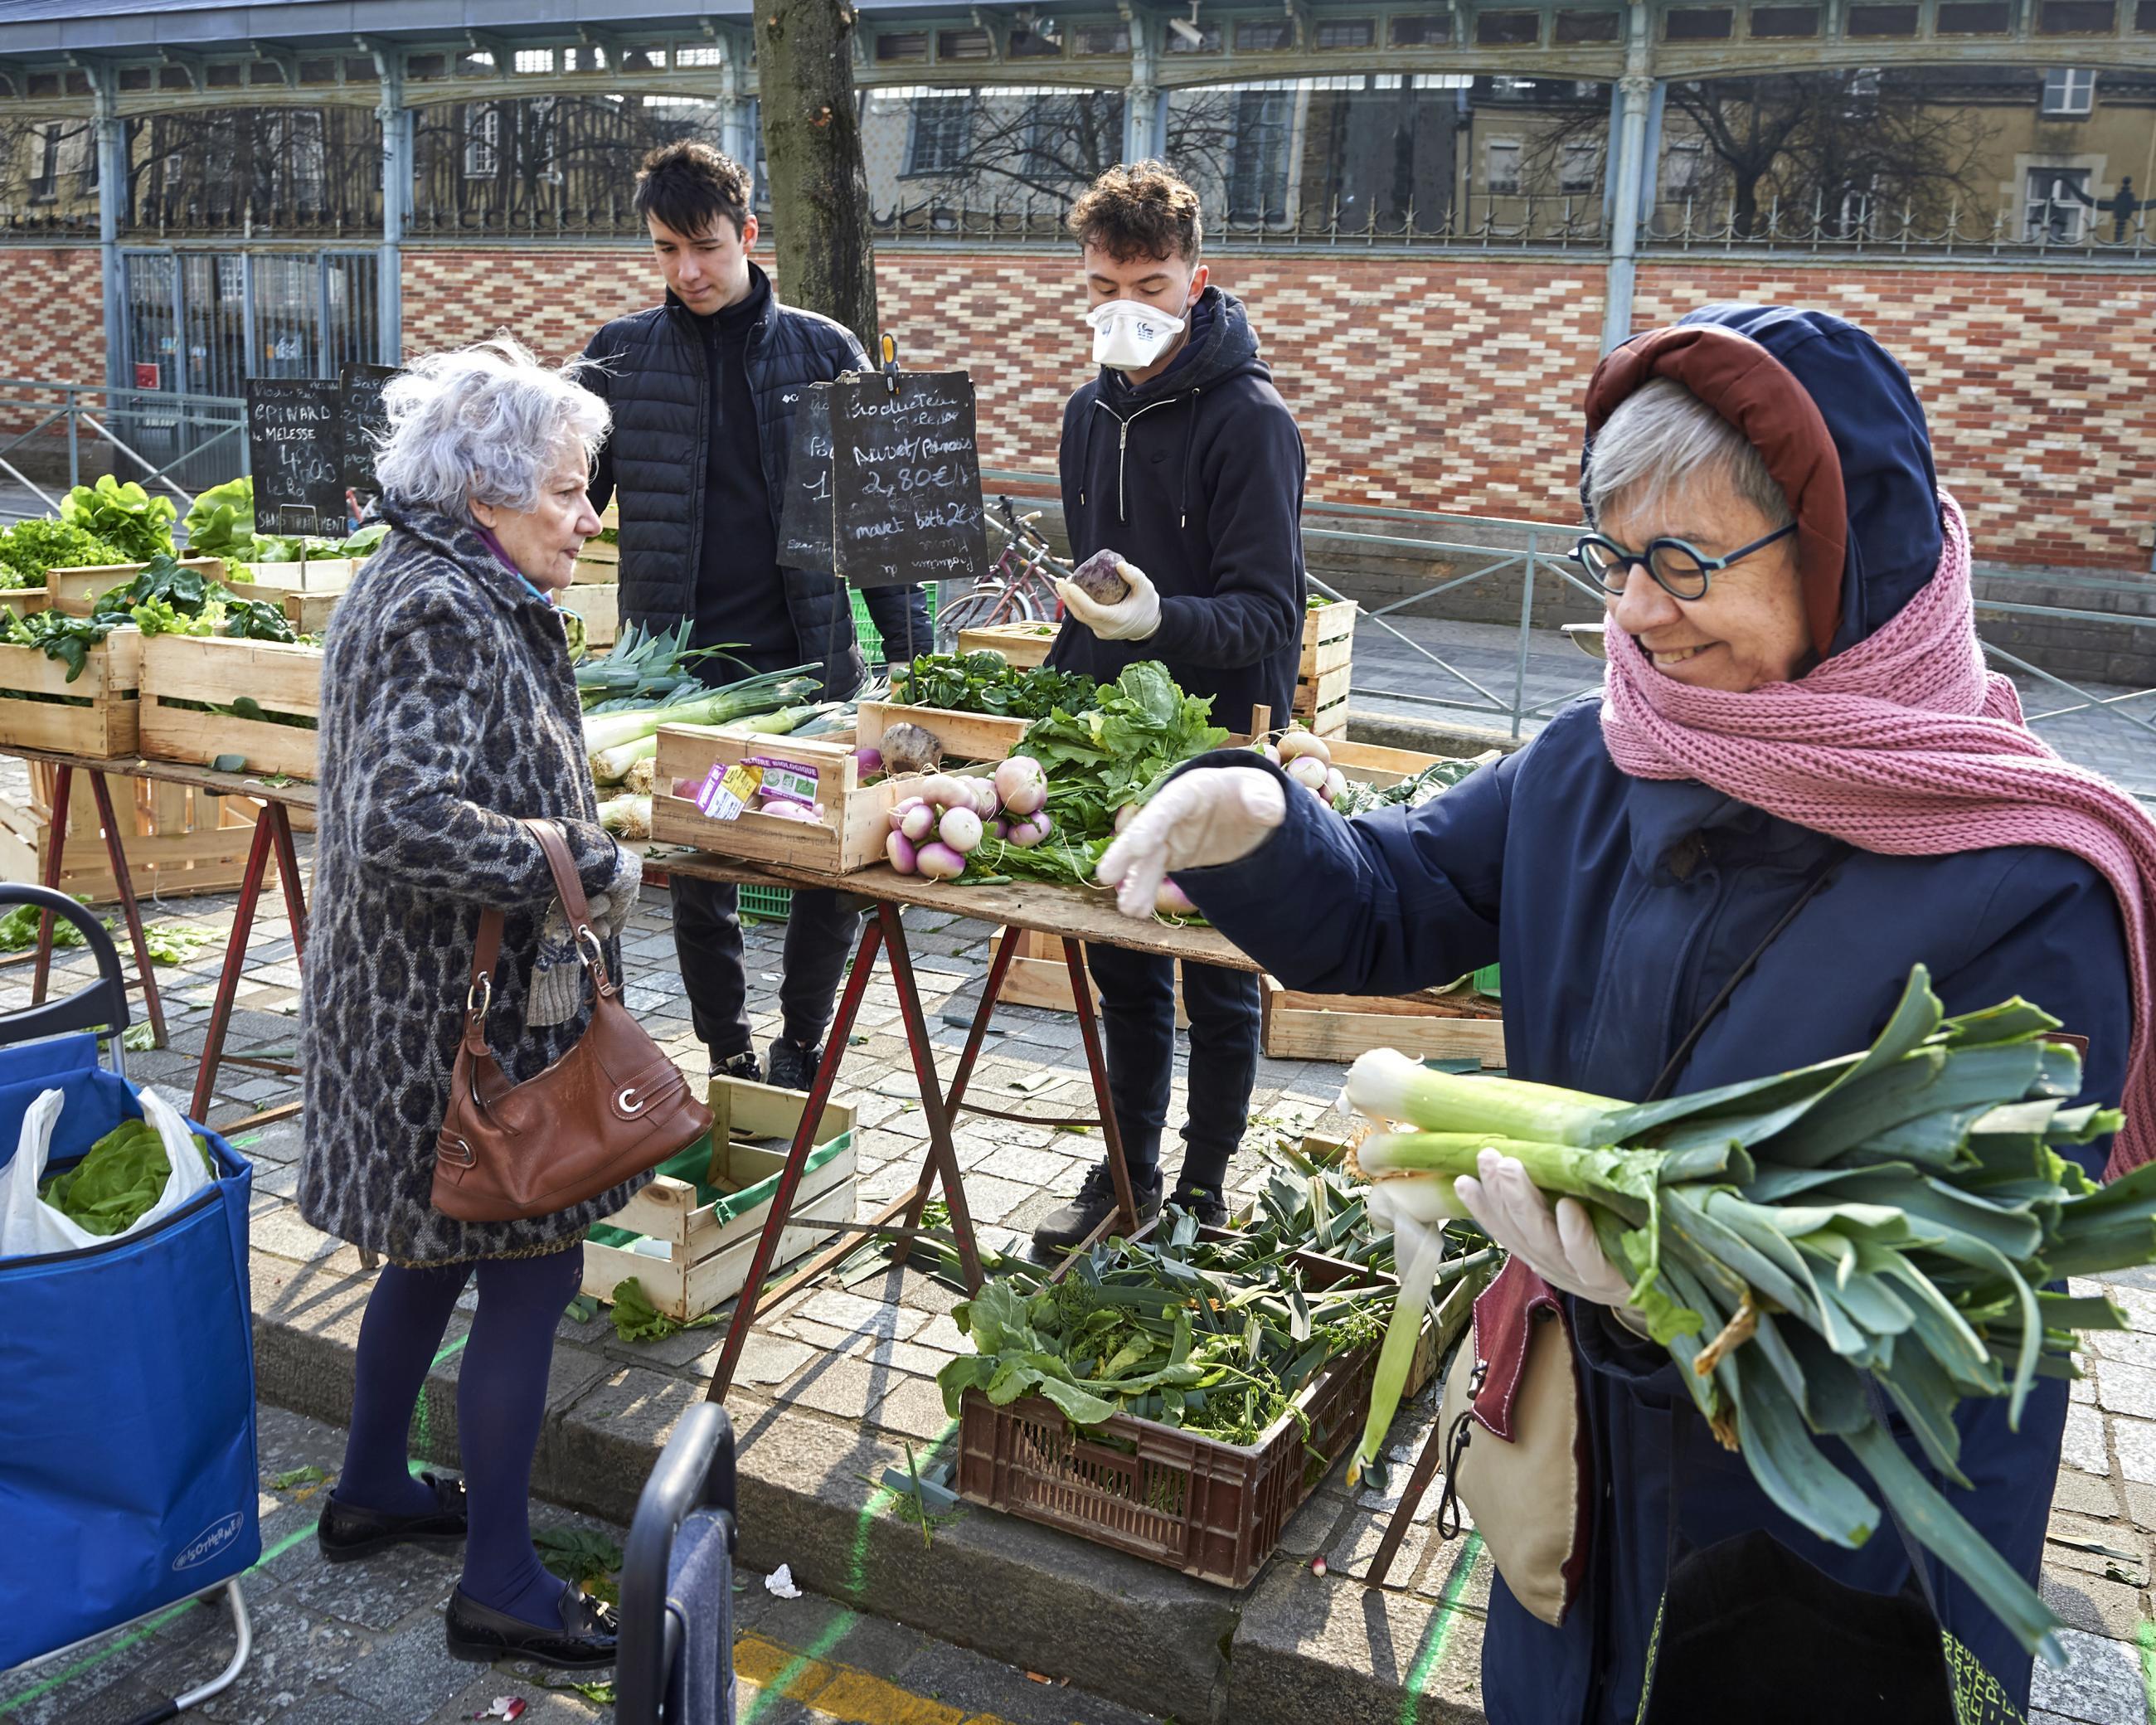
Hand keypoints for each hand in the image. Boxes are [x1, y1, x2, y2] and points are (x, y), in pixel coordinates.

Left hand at [1056, 561, 1160, 642]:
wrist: (1150, 626)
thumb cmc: (1147, 605)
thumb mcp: (1146, 588)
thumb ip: (1135, 576)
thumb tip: (1119, 564)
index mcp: (1118, 619)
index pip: (1092, 611)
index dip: (1079, 599)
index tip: (1070, 584)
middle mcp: (1107, 629)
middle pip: (1081, 615)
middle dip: (1068, 598)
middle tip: (1060, 581)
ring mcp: (1102, 632)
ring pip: (1081, 617)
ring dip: (1070, 601)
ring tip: (1064, 584)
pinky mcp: (1099, 631)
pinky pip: (1085, 618)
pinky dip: (1078, 605)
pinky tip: (1073, 592)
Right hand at [1095, 767, 1285, 918]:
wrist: (1246, 812)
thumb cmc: (1250, 794)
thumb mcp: (1262, 790)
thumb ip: (1264, 798)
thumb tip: (1268, 810)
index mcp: (1192, 789)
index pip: (1170, 804)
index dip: (1152, 823)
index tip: (1138, 845)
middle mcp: (1172, 811)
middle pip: (1146, 830)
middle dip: (1126, 852)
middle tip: (1106, 874)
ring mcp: (1168, 835)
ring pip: (1146, 858)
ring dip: (1136, 882)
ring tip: (1129, 909)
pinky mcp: (1170, 855)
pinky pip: (1153, 873)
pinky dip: (1143, 889)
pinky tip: (1137, 909)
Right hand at [1452, 1148, 1639, 1316]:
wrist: (1664, 1295)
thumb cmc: (1622, 1248)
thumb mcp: (1586, 1223)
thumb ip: (1561, 1197)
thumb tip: (1542, 1151)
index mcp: (1542, 1253)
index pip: (1503, 1230)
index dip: (1480, 1207)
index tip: (1462, 1178)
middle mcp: (1553, 1265)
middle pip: (1517, 1230)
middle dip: (1499, 1192)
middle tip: (1489, 1156)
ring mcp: (1579, 1276)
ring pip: (1541, 1240)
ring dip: (1523, 1202)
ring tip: (1512, 1167)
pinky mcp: (1609, 1281)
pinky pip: (1586, 1257)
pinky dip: (1574, 1232)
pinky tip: (1566, 1205)